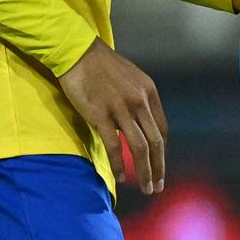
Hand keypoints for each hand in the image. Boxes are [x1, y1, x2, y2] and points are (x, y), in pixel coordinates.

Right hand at [56, 39, 167, 194]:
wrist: (77, 51)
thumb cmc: (102, 65)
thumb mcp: (130, 78)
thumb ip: (139, 100)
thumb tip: (141, 126)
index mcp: (148, 92)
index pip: (162, 129)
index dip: (162, 152)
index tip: (159, 166)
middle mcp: (138, 101)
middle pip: (154, 142)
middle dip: (158, 168)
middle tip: (158, 187)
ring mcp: (120, 108)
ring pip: (139, 148)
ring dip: (145, 172)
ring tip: (147, 188)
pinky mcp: (100, 115)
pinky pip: (114, 146)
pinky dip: (119, 165)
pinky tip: (120, 177)